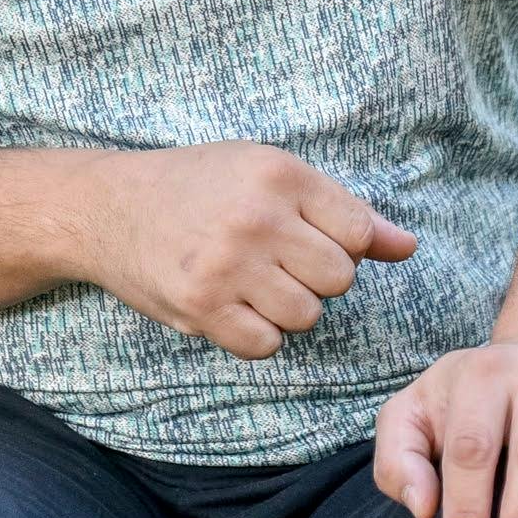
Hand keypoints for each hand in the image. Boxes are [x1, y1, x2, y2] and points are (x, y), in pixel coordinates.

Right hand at [78, 142, 417, 358]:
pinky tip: (232, 305)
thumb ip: (341, 209)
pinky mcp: (201, 306)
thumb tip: (408, 246)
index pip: (359, 231)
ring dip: (288, 308)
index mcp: (279, 173)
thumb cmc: (198, 186)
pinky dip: (256, 334)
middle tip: (275, 260)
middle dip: (316, 276)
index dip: (344, 244)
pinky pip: (266, 344)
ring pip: (307, 316)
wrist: (109, 207)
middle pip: (339, 278)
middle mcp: (256, 217)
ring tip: (252, 281)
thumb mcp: (269, 174)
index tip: (309, 237)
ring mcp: (227, 265)